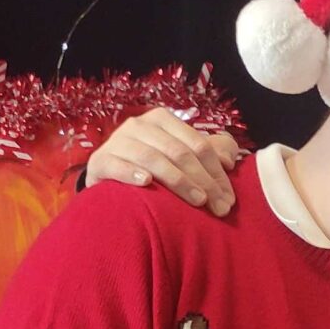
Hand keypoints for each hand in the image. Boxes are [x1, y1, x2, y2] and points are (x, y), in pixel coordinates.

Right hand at [84, 111, 242, 213]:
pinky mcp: (100, 160)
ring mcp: (117, 141)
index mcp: (163, 120)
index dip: (217, 173)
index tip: (229, 199)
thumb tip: (229, 159)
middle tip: (219, 208)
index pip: (198, 145)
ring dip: (178, 181)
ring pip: (153, 158)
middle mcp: (139, 125)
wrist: (109, 178)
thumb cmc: (152, 168)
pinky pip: (117, 165)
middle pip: (179, 153)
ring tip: (198, 201)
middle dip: (204, 182)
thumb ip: (209, 152)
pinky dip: (132, 173)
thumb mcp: (180, 156)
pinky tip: (146, 182)